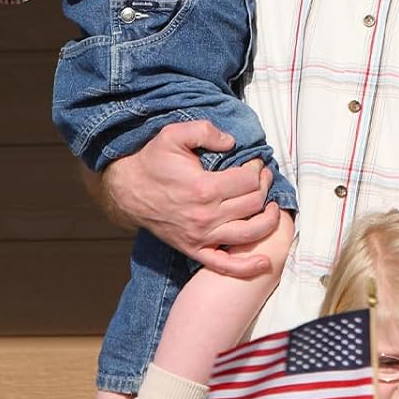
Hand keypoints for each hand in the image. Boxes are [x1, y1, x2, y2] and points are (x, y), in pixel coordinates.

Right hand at [98, 123, 279, 277]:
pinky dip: (247, 267)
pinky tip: (265, 262)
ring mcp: (201, 236)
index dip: (258, 169)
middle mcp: (206, 216)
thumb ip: (204, 131)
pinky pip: (225, 265)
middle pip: (254, 204)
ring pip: (250, 233)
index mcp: (204, 188)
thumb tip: (232, 142)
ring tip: (272, 208)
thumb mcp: (173, 135)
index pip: (249, 180)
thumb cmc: (152, 162)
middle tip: (263, 179)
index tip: (256, 164)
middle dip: (265, 188)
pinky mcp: (195, 249)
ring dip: (268, 220)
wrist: (127, 190)